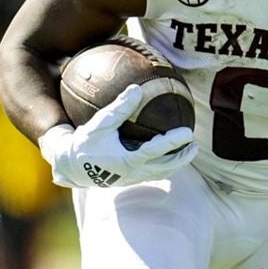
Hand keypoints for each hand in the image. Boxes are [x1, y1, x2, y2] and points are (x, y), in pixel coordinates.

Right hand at [39, 84, 197, 187]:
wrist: (71, 166)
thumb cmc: (85, 143)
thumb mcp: (99, 124)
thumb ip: (118, 108)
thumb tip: (137, 88)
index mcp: (127, 160)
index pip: (156, 151)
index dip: (174, 142)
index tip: (189, 133)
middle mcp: (133, 172)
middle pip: (166, 167)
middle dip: (183, 157)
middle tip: (196, 143)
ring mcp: (133, 179)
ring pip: (162, 173)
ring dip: (177, 163)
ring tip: (190, 150)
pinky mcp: (130, 180)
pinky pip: (153, 174)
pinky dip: (166, 165)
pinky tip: (171, 154)